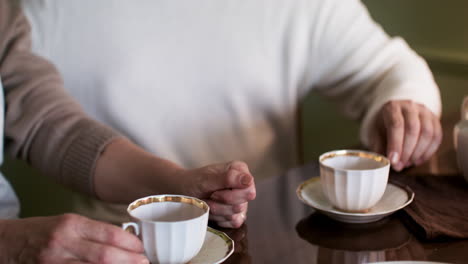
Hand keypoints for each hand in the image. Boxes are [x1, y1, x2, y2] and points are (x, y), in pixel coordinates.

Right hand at [0, 214, 148, 263]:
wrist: (7, 243)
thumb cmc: (42, 232)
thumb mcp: (68, 223)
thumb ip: (94, 232)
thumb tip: (125, 240)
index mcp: (72, 224)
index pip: (109, 234)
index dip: (131, 244)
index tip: (142, 249)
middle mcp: (64, 242)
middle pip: (105, 255)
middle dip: (129, 261)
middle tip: (144, 262)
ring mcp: (55, 262)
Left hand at [179, 161, 255, 227]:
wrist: (183, 192)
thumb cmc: (194, 182)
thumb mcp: (206, 179)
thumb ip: (227, 178)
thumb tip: (248, 179)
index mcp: (240, 170)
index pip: (248, 189)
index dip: (230, 195)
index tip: (214, 192)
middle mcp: (243, 184)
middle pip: (242, 203)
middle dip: (221, 203)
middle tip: (209, 196)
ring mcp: (242, 200)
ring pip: (237, 214)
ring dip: (217, 210)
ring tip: (207, 202)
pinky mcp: (237, 214)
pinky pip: (235, 222)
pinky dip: (220, 218)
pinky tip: (212, 211)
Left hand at [370, 100, 441, 170]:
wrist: (395, 115)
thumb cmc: (383, 126)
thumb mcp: (375, 134)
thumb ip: (380, 147)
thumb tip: (391, 163)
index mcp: (392, 107)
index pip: (396, 124)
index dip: (395, 144)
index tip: (393, 160)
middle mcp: (410, 106)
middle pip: (413, 128)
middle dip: (407, 151)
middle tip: (400, 165)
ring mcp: (424, 111)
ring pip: (427, 133)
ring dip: (418, 152)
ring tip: (408, 163)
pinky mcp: (435, 119)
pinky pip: (437, 136)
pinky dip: (428, 152)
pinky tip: (418, 160)